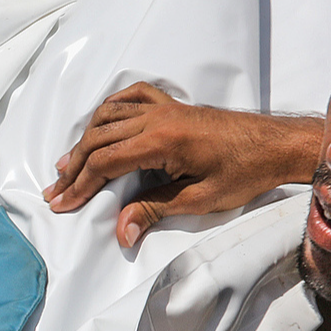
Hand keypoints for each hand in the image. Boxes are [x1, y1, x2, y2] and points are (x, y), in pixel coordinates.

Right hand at [44, 82, 320, 247]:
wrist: (276, 144)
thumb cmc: (244, 173)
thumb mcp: (200, 199)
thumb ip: (154, 210)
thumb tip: (121, 233)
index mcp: (161, 140)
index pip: (104, 162)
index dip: (80, 185)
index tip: (62, 204)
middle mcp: (156, 117)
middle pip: (98, 139)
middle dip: (73, 168)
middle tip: (55, 192)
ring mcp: (163, 106)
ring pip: (108, 116)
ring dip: (84, 140)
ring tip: (67, 164)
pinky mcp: (172, 104)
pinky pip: (130, 97)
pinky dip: (109, 109)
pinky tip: (99, 124)